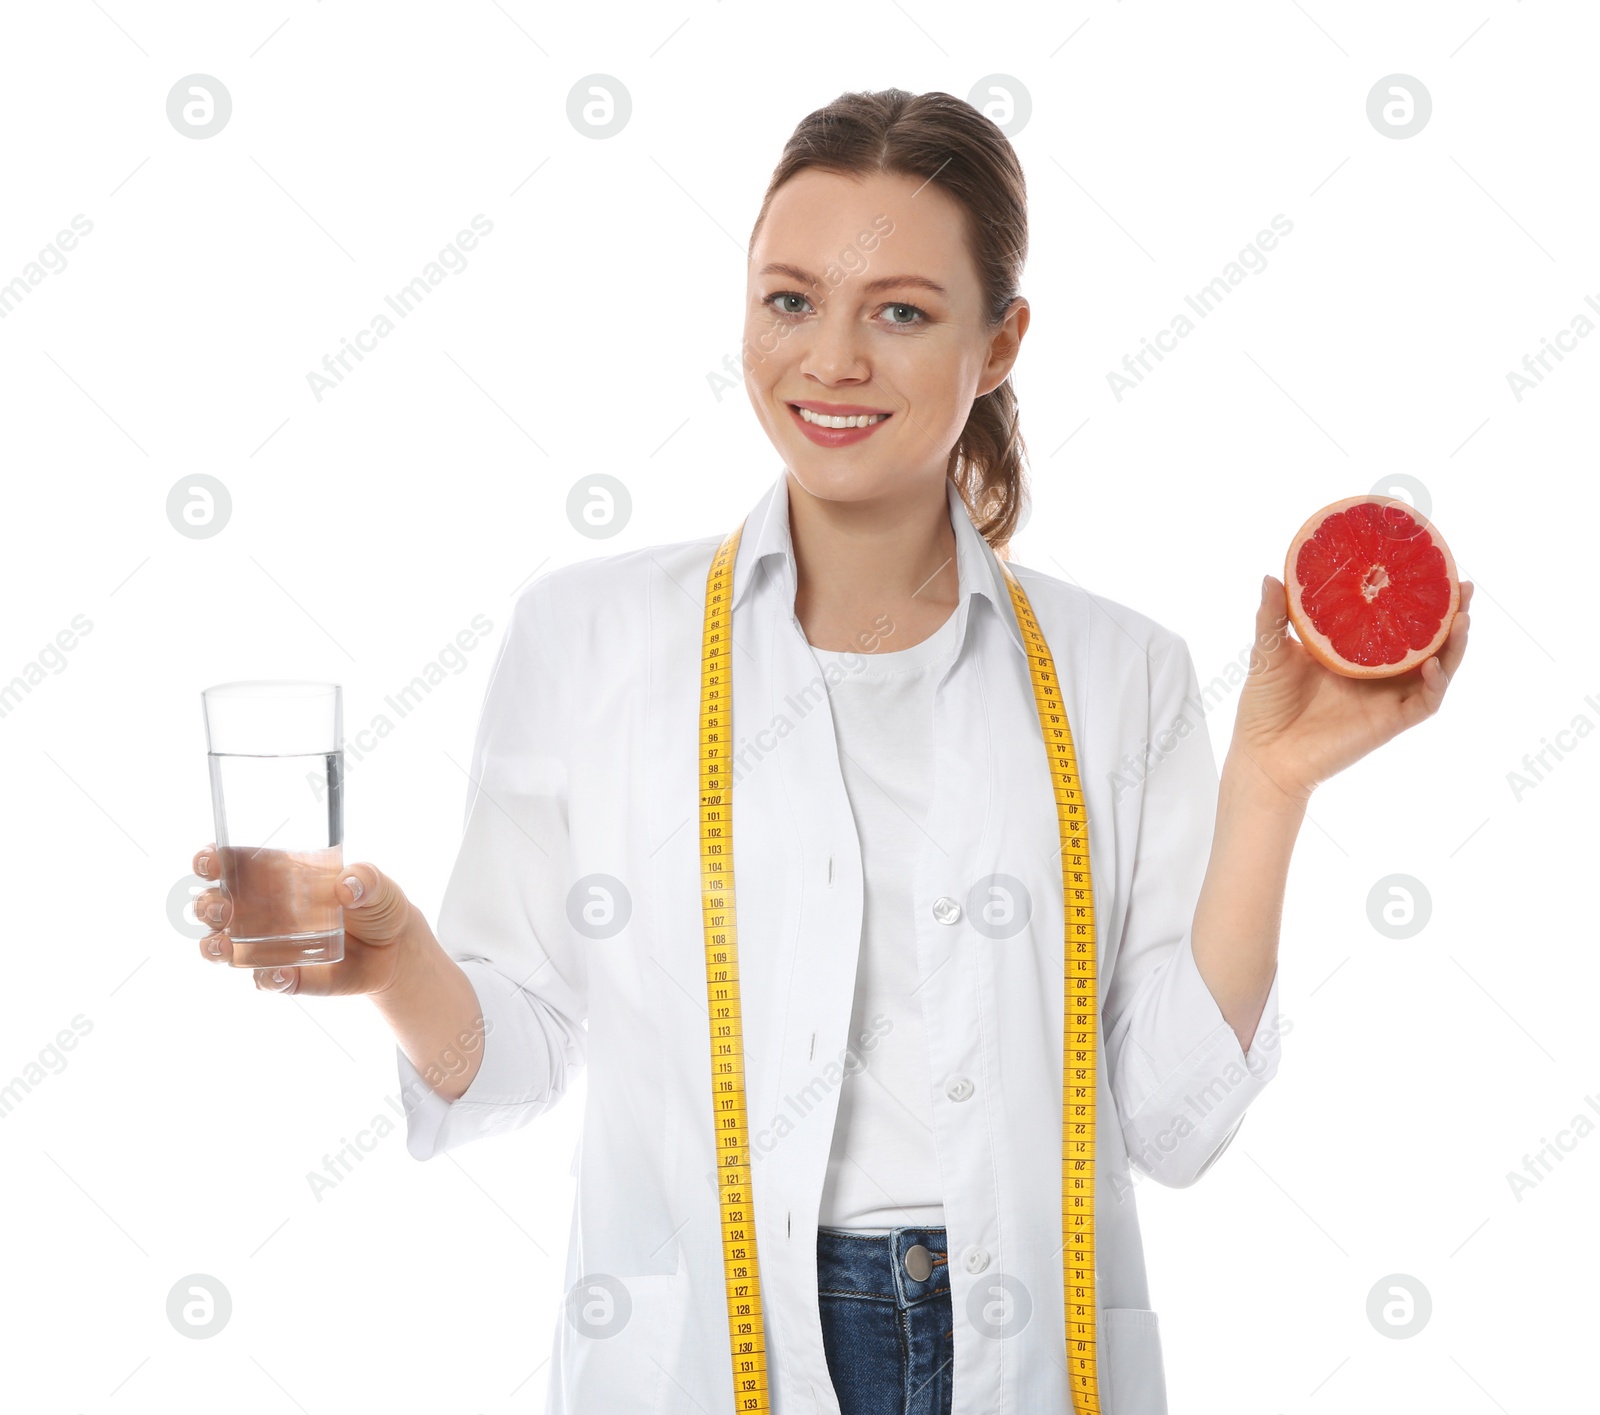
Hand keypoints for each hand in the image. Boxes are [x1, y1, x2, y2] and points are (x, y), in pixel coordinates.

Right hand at [190, 845, 425, 997]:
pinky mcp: (287, 977)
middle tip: (224, 908)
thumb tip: (347, 886)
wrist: (395, 949)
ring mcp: (268, 947)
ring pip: (222, 948)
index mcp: (274, 876)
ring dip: (214, 947)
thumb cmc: (376, 904)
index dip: (208, 862)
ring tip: (225, 946)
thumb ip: (365, 879)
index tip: (210, 862)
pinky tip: (280, 974)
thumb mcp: (377, 884)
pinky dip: (268, 979)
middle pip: (212, 907)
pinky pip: (266, 981)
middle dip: (206, 907)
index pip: (227, 865)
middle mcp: (260, 911)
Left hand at [1228, 576, 1473, 802]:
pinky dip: (1436, 683)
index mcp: (1353, 651)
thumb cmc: (1264, 705)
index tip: (1429, 564)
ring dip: (1454, 644)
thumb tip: (1271, 576)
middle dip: (1449, 614)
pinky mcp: (1390, 722)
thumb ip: (1272, 615)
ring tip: (1463, 617)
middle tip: (1464, 586)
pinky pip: (1425, 702)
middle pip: (1425, 640)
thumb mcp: (1268, 652)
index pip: (1393, 617)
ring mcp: (1386, 697)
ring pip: (1437, 668)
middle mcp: (1376, 672)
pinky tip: (1433, 664)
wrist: (1264, 755)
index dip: (1413, 595)